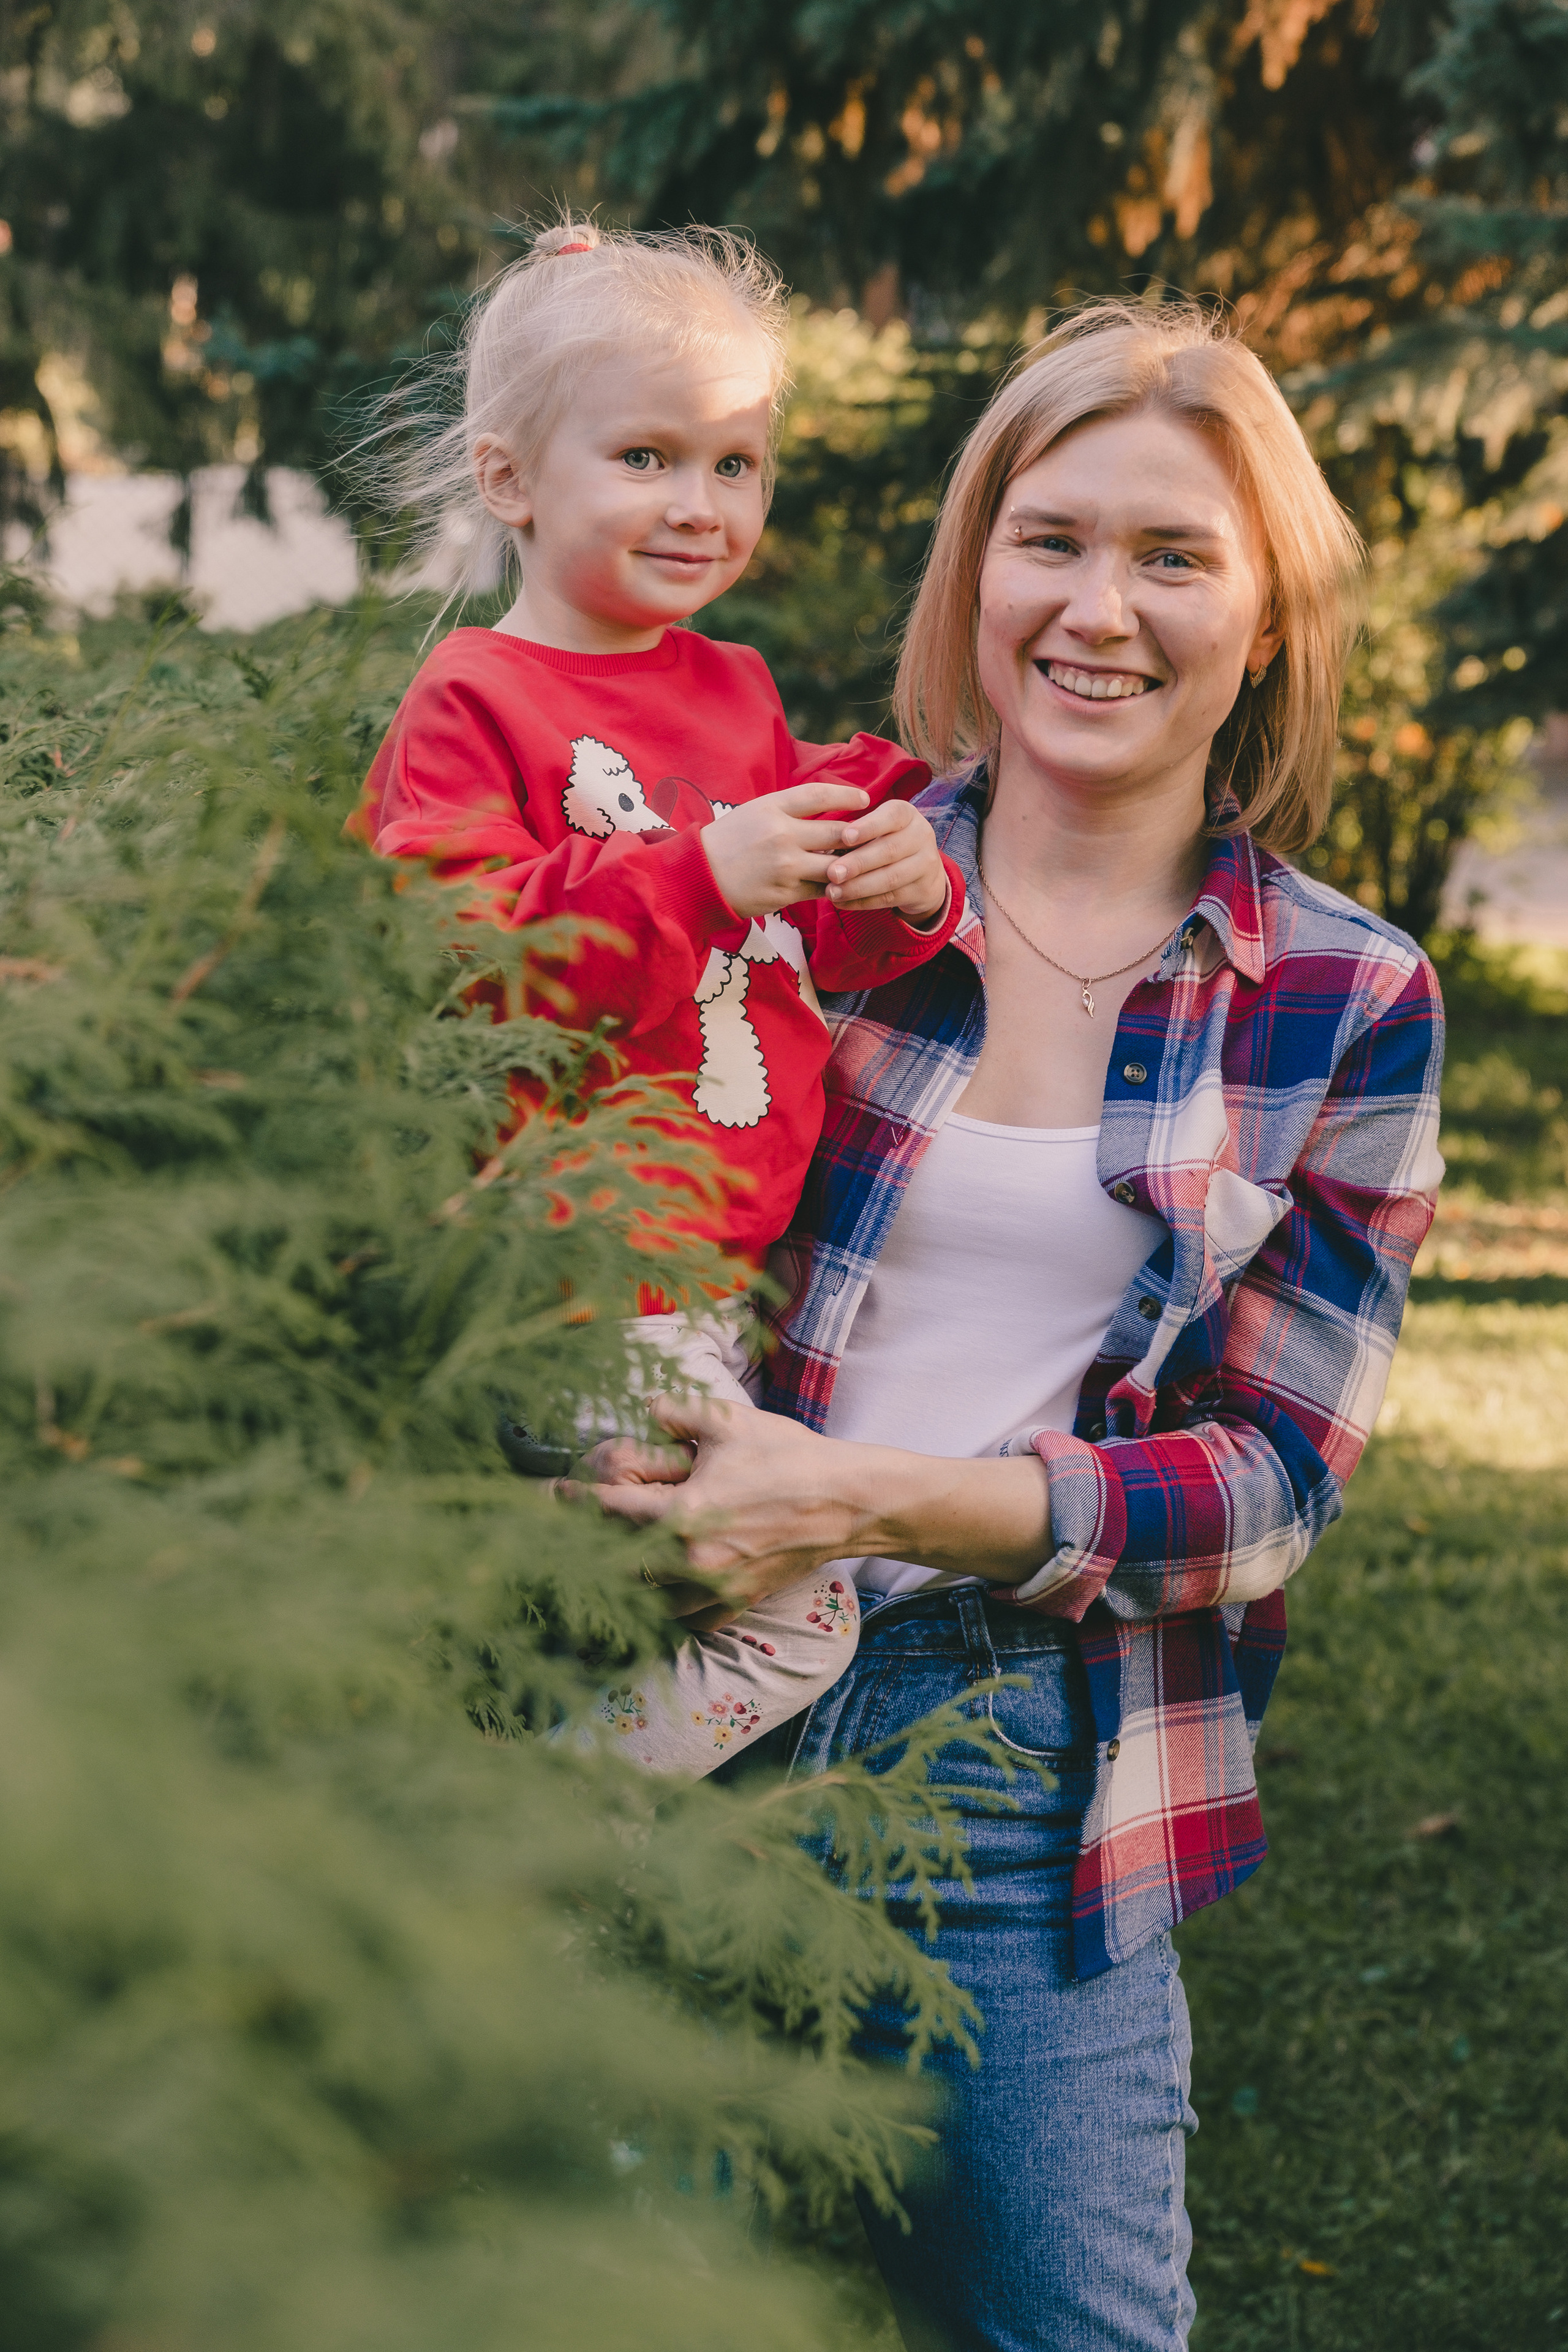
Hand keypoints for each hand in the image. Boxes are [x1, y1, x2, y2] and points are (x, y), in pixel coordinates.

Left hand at [582, 1394, 1053, 1611]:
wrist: (849, 1501)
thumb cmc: (789, 1457)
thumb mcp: (729, 1422)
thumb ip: (676, 1412)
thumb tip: (643, 1407)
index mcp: (684, 1512)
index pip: (608, 1509)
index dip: (571, 1500)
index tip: (549, 1493)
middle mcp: (692, 1559)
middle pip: (615, 1563)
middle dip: (589, 1548)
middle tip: (564, 1535)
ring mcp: (714, 1589)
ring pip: (646, 1598)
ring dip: (623, 1582)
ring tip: (601, 1566)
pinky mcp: (736, 1604)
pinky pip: (685, 1620)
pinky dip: (665, 1609)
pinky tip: (655, 1594)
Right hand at [701, 783, 869, 919]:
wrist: (700, 877)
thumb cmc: (729, 841)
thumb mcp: (755, 812)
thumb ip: (790, 809)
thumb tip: (828, 808)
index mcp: (772, 807)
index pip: (819, 795)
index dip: (846, 796)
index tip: (865, 799)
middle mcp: (781, 834)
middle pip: (836, 833)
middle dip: (859, 836)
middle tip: (875, 837)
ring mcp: (785, 866)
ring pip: (835, 865)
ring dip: (851, 866)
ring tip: (864, 864)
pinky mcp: (786, 893)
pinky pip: (822, 890)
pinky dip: (835, 887)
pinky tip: (842, 884)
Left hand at [824, 800, 948, 924]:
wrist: (924, 871)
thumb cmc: (886, 841)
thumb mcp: (879, 827)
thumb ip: (856, 832)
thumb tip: (821, 843)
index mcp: (907, 814)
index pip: (891, 816)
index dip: (868, 827)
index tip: (844, 837)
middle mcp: (921, 836)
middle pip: (889, 850)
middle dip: (858, 863)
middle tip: (831, 873)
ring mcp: (926, 865)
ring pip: (890, 878)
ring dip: (858, 887)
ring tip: (832, 892)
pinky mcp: (923, 890)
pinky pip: (890, 898)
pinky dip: (863, 902)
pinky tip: (842, 902)